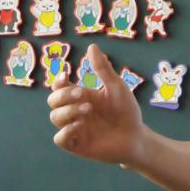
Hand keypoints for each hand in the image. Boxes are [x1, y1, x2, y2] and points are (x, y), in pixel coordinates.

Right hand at [47, 44, 144, 165]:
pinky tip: (80, 125)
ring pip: (55, 118)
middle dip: (62, 95)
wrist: (136, 135)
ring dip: (68, 111)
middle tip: (81, 93)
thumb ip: (102, 69)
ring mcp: (74, 128)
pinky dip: (66, 131)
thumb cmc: (126, 110)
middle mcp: (74, 112)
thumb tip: (92, 46)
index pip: (59, 87)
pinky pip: (60, 139)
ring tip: (88, 108)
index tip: (65, 75)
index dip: (57, 81)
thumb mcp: (116, 87)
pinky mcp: (77, 145)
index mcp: (81, 97)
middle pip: (53, 101)